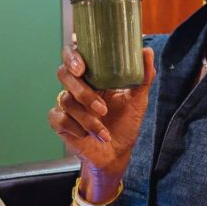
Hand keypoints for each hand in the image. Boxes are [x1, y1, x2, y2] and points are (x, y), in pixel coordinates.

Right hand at [49, 45, 155, 179]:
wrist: (117, 153)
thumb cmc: (125, 124)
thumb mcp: (138, 101)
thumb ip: (143, 77)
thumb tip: (147, 51)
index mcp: (93, 76)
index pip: (73, 55)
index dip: (71, 56)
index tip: (81, 68)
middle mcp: (77, 86)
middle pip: (64, 74)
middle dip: (83, 92)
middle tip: (101, 108)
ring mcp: (67, 104)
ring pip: (66, 100)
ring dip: (87, 119)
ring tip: (103, 131)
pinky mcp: (60, 122)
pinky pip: (59, 119)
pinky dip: (76, 128)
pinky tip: (87, 136)